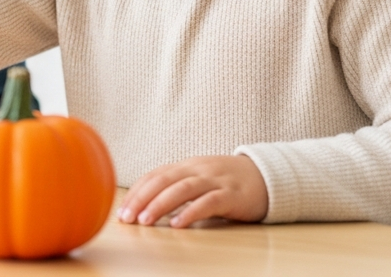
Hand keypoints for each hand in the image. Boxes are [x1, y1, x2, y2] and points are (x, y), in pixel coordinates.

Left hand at [118, 155, 267, 227]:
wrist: (268, 175)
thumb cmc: (227, 182)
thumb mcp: (199, 179)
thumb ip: (176, 187)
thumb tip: (146, 206)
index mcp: (186, 166)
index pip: (154, 175)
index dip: (136, 191)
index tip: (121, 209)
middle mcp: (198, 169)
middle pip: (164, 180)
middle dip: (142, 198)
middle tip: (127, 217)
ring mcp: (216, 180)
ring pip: (183, 189)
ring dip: (161, 204)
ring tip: (145, 220)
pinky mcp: (233, 195)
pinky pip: (209, 202)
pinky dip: (191, 212)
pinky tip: (178, 223)